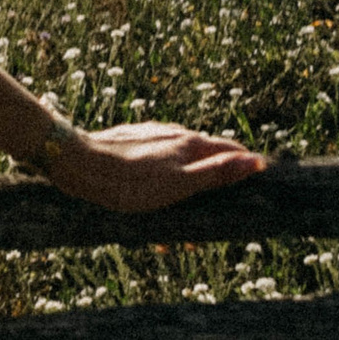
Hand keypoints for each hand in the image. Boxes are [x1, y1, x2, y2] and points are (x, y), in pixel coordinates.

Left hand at [46, 121, 268, 212]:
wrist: (77, 163)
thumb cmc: (130, 180)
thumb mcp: (180, 184)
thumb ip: (217, 173)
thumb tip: (256, 162)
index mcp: (190, 142)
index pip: (231, 150)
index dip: (248, 166)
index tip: (261, 185)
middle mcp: (173, 132)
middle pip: (208, 152)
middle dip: (220, 175)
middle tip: (226, 204)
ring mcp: (151, 134)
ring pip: (182, 155)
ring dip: (192, 178)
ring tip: (192, 207)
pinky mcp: (131, 140)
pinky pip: (158, 158)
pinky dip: (167, 175)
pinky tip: (158, 191)